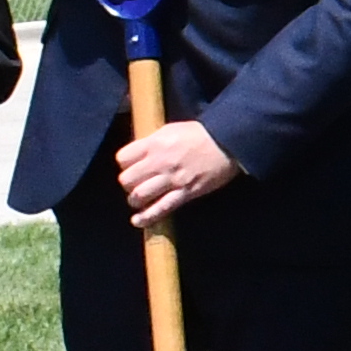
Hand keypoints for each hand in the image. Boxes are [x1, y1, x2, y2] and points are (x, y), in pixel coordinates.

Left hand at [116, 118, 236, 227]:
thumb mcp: (171, 129)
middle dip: (128, 184)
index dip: (124, 164)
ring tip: (139, 200)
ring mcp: (172, 179)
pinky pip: (161, 208)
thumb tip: (138, 154)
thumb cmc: (199, 134)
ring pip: (140, 195)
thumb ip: (152, 141)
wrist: (227, 143)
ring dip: (135, 200)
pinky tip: (138, 221)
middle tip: (135, 185)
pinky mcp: (185, 193)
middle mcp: (159, 162)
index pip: (123, 158)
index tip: (130, 167)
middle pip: (127, 179)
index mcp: (155, 143)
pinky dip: (147, 217)